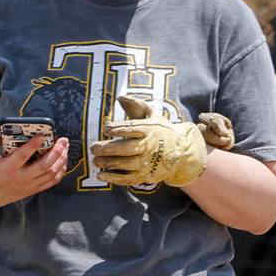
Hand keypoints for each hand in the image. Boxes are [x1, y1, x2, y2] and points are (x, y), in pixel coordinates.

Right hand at [0, 129, 69, 206]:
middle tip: (63, 139)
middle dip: (56, 151)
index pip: (22, 156)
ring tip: (65, 146)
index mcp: (7, 169)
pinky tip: (63, 160)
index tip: (42, 134)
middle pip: (44, 166)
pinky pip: (52, 182)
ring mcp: (28, 186)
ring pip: (51, 174)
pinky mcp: (33, 190)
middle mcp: (20, 178)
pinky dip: (60, 171)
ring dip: (61, 159)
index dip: (33, 145)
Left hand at [91, 95, 226, 186]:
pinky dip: (113, 178)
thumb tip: (120, 97)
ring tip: (95, 160)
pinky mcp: (145, 176)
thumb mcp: (153, 116)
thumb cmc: (162, 131)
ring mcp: (146, 163)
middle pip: (125, 148)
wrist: (181, 153)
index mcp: (149, 130)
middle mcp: (148, 147)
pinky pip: (127, 179)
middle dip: (108, 148)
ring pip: (124, 164)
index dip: (118, 128)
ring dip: (107, 163)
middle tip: (93, 147)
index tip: (106, 128)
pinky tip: (101, 175)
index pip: (132, 129)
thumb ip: (137, 106)